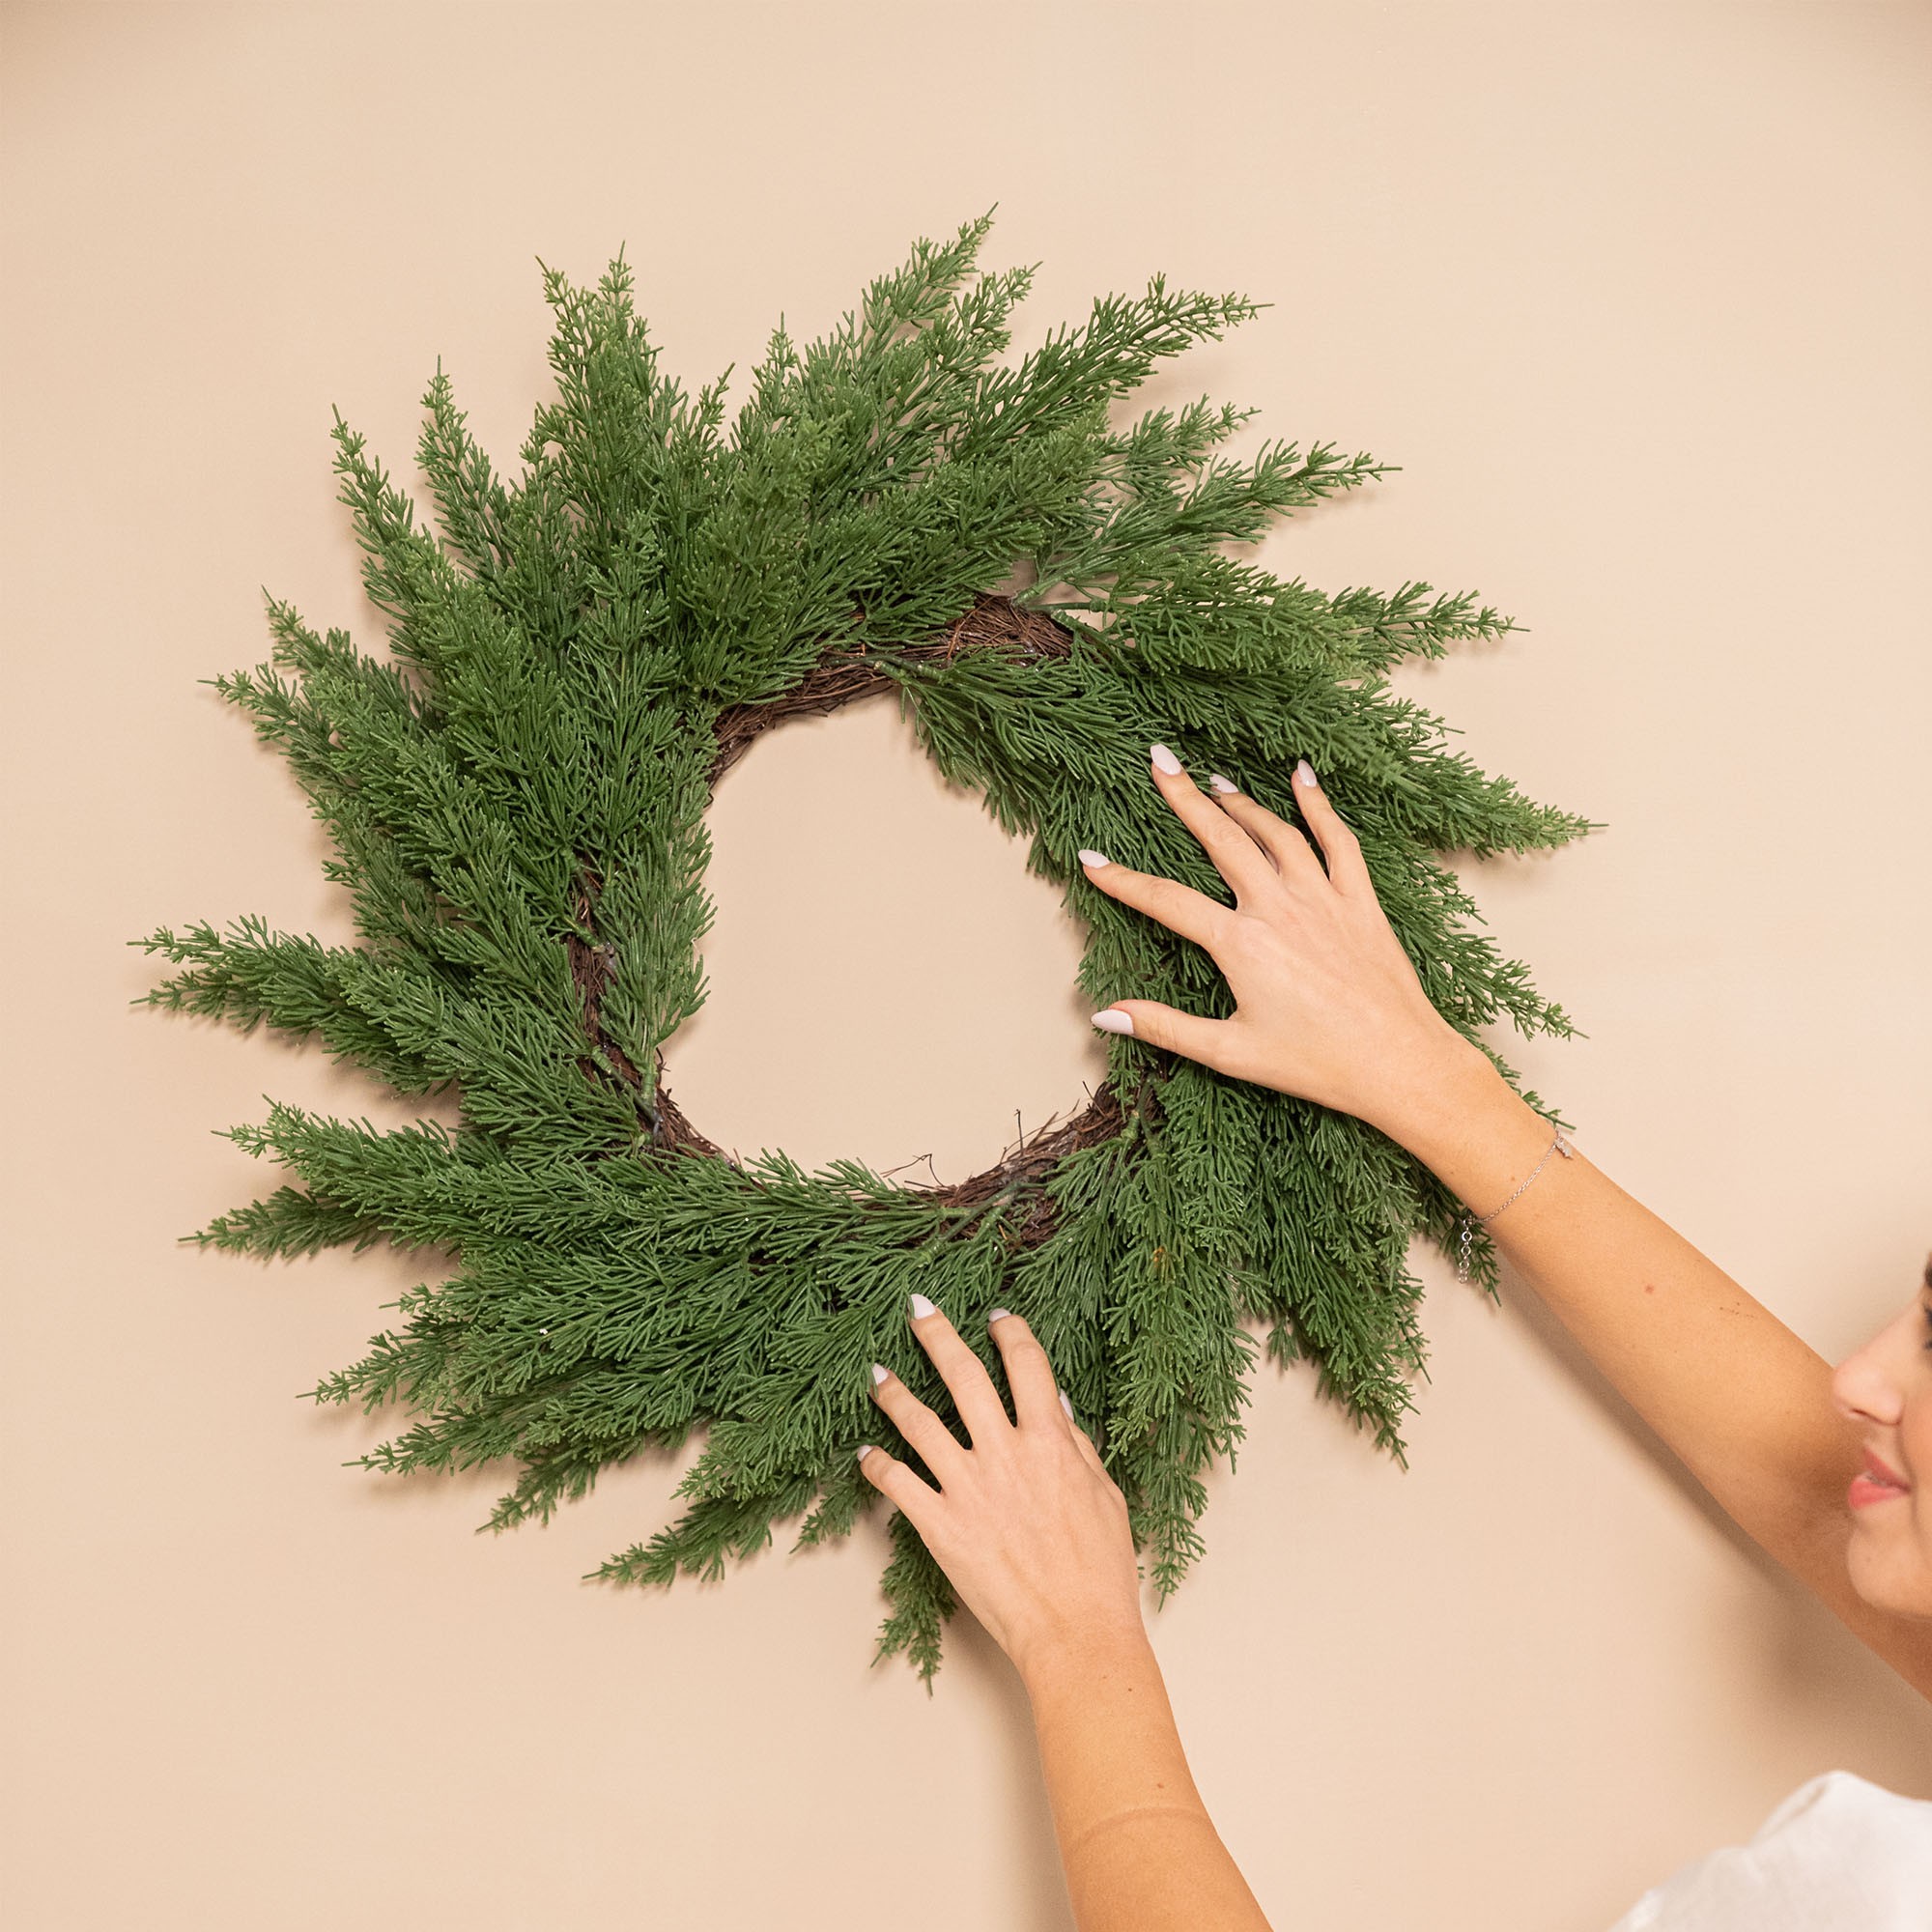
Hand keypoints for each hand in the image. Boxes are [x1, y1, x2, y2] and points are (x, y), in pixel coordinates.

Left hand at [859, 1297, 1146, 1686]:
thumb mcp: (1106, 1497)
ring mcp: (968, 1489)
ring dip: (894, 1393)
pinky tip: (866, 1452)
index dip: (1010, 1332)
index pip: (1027, 1364)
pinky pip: (897, 1483)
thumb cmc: (1101, 1572)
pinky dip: (877, 1464)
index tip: (997, 1317)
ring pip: (919, 1422)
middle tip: (918, 1309)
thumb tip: (1056, 1404)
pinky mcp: (940, 1526)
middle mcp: (1005, 1454)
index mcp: (1051, 1442)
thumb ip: (1078, 1446)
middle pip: (963, 1375)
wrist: (1076, 1633)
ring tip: (875, 1373)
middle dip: (937, 1334)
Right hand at [1079, 745, 1482, 1138]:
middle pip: (1222, 840)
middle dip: (1185, 798)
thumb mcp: (1231, 1053)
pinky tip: (1303, 777)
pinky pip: (1338, 841)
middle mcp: (1279, 909)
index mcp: (1241, 946)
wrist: (1399, 1064)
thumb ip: (1165, 1027)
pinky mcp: (1361, 901)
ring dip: (1242, 802)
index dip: (1121, 880)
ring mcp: (1323, 899)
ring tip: (1214, 781)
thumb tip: (1106, 1015)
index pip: (1166, 901)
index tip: (1090, 858)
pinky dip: (1320, 805)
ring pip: (1275, 833)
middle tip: (1160, 762)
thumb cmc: (1316, 1064)